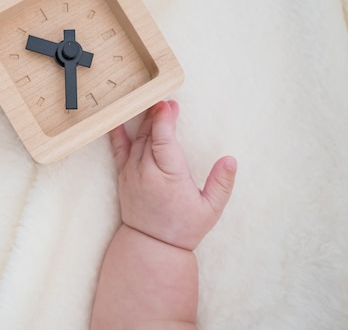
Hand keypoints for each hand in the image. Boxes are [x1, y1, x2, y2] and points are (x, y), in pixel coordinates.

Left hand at [109, 100, 236, 249]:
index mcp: (168, 177)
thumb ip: (221, 183)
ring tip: (155, 107)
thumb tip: (230, 160)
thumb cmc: (183, 227)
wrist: (151, 245)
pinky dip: (117, 133)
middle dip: (158, 116)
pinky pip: (118, 149)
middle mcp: (146, 172)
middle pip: (149, 135)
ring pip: (137, 140)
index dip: (165, 119)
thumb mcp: (210, 209)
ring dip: (146, 122)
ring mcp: (131, 173)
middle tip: (167, 102)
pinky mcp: (123, 176)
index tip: (170, 105)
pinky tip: (116, 118)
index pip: (163, 140)